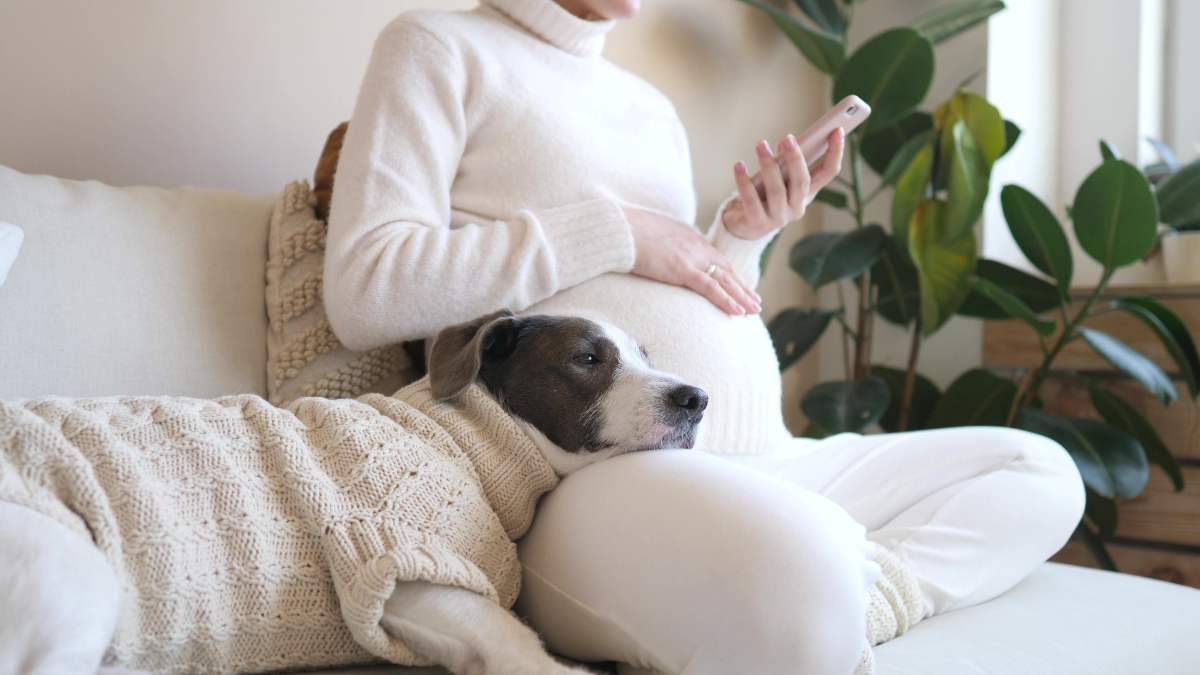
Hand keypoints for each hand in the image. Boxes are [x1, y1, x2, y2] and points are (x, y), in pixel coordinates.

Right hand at [624, 206, 760, 315]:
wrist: (619, 229)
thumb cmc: (626, 231)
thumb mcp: (648, 233)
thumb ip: (660, 243)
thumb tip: (657, 252)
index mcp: (688, 236)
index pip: (714, 257)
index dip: (728, 273)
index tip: (738, 284)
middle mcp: (695, 246)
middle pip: (726, 269)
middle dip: (742, 286)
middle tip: (755, 301)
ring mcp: (691, 258)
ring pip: (724, 280)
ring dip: (741, 297)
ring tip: (754, 310)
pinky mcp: (683, 270)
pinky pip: (711, 288)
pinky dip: (726, 300)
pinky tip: (738, 312)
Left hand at [722, 127, 845, 239]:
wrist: (743, 224)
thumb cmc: (763, 194)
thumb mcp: (778, 177)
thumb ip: (785, 163)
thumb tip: (785, 144)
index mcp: (807, 193)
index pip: (828, 173)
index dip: (835, 152)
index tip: (837, 130)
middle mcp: (797, 207)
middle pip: (802, 182)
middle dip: (795, 159)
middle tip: (787, 139)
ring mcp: (778, 218)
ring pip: (777, 191)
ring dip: (769, 165)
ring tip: (760, 145)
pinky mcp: (757, 223)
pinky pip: (751, 201)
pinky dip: (744, 182)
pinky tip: (739, 165)